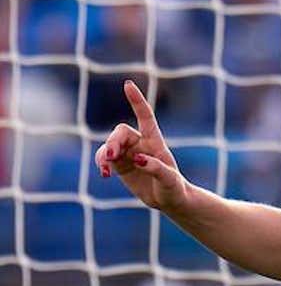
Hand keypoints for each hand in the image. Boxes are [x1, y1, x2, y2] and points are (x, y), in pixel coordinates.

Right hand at [95, 80, 186, 211]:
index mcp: (155, 142)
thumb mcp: (169, 180)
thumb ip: (156, 168)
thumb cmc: (174, 188)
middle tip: (111, 156)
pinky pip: (104, 158)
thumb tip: (138, 159)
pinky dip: (101, 163)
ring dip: (104, 154)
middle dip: (113, 141)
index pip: (145, 117)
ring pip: (109, 145)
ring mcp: (128, 153)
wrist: (169, 200)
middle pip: (120, 132)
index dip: (136, 101)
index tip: (128, 85)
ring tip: (106, 169)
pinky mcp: (119, 164)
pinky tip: (105, 174)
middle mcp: (140, 143)